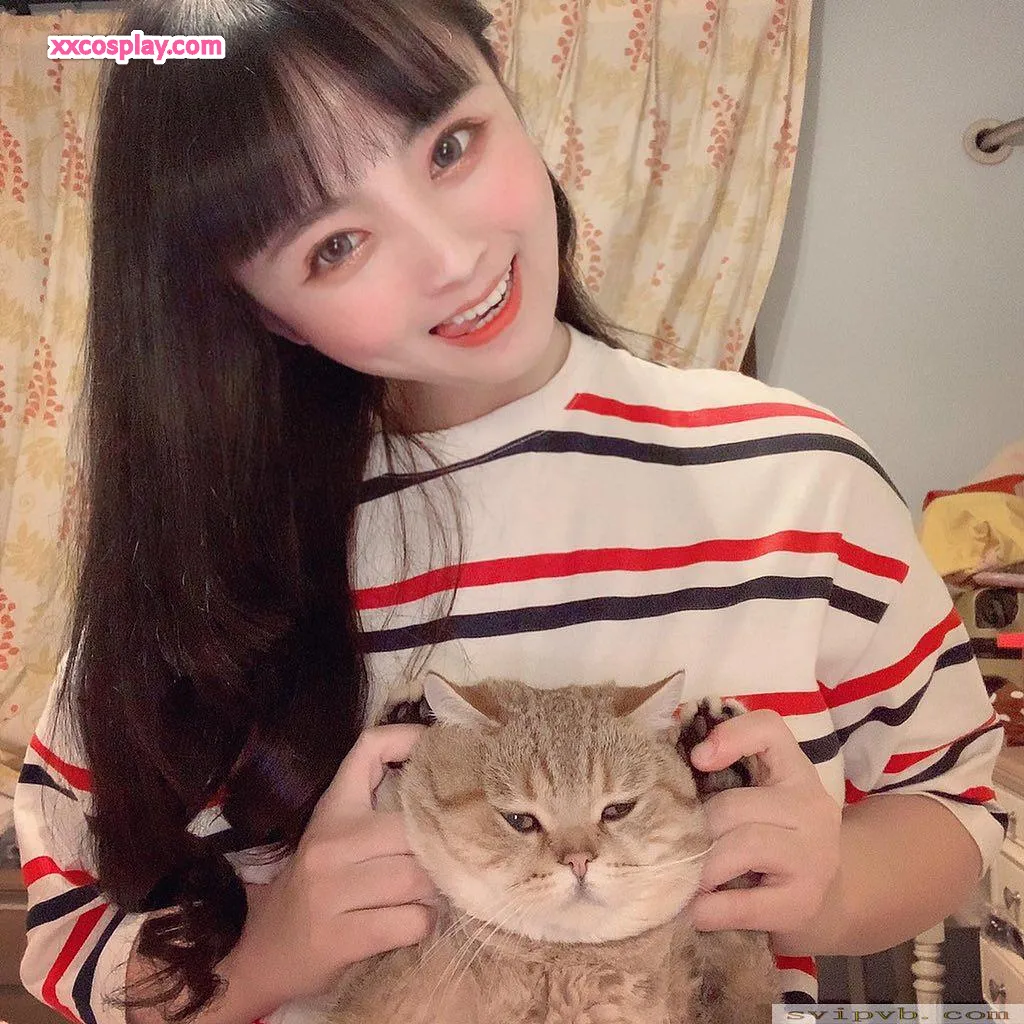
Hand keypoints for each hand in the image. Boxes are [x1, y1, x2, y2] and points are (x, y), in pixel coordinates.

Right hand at [225, 725, 437, 1008]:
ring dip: (433, 890)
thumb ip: (377, 805)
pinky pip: (410, 922)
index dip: (409, 737)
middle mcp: (329, 844)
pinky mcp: (340, 938)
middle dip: (436, 847)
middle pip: (412, 828)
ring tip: (427, 894)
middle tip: (441, 858)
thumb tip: (439, 782)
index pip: (368, 748)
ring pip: (416, 877)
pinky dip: (422, 923)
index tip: (439, 746)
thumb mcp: (334, 832)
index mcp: (332, 810)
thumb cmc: (314, 886)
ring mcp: (331, 892)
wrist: (261, 951)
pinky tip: (411, 922)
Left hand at [687, 709, 840, 949]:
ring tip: (679, 878)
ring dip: (701, 867)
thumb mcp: (760, 797)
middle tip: (669, 845)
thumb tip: (658, 780)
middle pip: (734, 804)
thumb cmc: (773, 838)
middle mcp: (812, 807)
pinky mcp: (804, 902)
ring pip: (741, 846)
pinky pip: (745, 904)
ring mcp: (814, 856)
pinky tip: (694, 912)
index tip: (696, 758)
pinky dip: (710, 909)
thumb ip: (723, 778)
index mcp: (795, 771)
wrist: (829, 899)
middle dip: (695, 828)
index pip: (770, 730)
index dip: (731, 736)